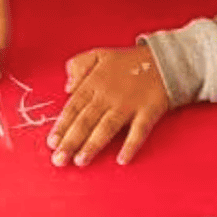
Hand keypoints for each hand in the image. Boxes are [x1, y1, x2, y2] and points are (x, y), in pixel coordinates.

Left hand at [47, 45, 169, 166]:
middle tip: (59, 159)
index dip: (61, 126)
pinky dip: (131, 145)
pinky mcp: (148, 111)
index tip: (51, 142)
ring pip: (107, 127)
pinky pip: (139, 130)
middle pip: (85, 121)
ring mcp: (129, 104)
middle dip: (70, 142)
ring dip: (93, 145)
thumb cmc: (128, 62)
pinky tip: (122, 159)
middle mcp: (108, 96)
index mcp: (94, 84)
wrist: (165, 59)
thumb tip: (67, 87)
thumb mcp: (97, 54)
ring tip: (81, 161)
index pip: (73, 108)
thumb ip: (77, 66)